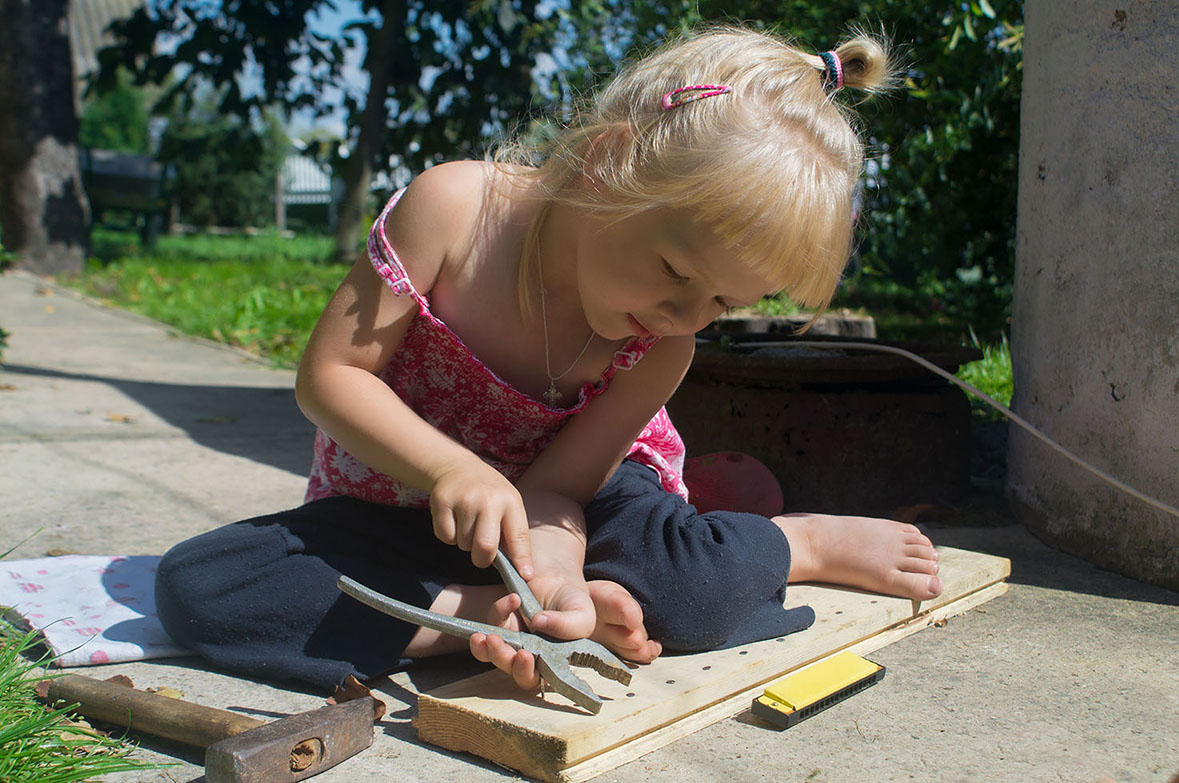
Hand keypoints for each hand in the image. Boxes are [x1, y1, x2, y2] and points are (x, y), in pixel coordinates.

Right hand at [429, 461, 531, 576]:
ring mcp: (464, 500)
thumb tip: (520, 570)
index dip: (522, 559)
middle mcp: (488, 499)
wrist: (457, 467)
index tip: (526, 576)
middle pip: (485, 546)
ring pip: (463, 544)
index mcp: (510, 501)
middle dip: (483, 560)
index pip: (518, 535)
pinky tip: (454, 520)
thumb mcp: (508, 504)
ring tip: (468, 525)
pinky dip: (449, 536)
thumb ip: (512, 533)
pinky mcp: (442, 502)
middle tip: (482, 556)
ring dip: (465, 544)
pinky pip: (445, 537)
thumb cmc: (489, 493)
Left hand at [469, 575, 595, 691]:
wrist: (564, 581)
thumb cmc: (575, 606)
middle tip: (496, 642)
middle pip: (508, 666)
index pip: (532, 678)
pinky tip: (513, 599)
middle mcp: (527, 654)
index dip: (525, 672)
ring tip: (487, 635)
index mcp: (547, 663)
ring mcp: (512, 638)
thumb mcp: (582, 616)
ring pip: (491, 651)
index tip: (524, 656)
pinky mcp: (502, 620)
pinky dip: (500, 610)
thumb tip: (539, 622)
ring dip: (486, 646)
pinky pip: (495, 620)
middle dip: (500, 657)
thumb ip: (567, 625)